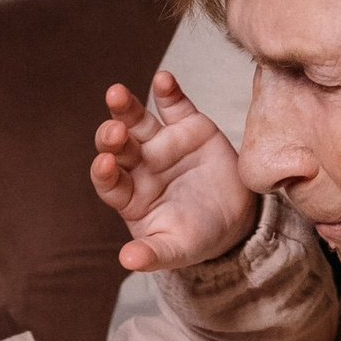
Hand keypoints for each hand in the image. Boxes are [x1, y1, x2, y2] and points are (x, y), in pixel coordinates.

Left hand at [91, 73, 256, 274]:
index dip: (104, 172)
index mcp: (130, 195)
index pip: (109, 182)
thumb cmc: (197, 237)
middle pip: (117, 147)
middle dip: (111, 138)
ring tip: (116, 94)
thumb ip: (152, 254)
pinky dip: (167, 91)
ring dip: (126, 107)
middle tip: (114, 131)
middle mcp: (140, 165)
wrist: (236, 219)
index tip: (104, 164)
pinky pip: (174, 105)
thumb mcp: (176, 250)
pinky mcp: (188, 126)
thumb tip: (128, 261)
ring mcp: (162, 143)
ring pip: (137, 121)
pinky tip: (163, 78)